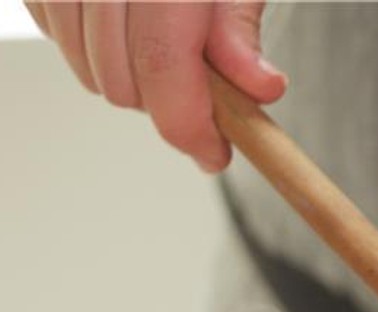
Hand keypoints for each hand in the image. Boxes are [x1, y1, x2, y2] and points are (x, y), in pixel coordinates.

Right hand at [24, 1, 285, 171]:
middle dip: (165, 105)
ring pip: (84, 64)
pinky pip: (54, 34)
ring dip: (129, 82)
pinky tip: (126, 32)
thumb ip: (241, 28)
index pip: (162, 59)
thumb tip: (258, 87)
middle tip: (203, 99)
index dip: (188, 122)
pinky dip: (91, 49)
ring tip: (169, 57)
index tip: (213, 152)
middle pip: (119, 74)